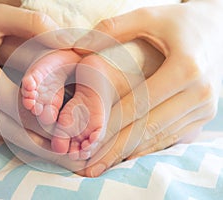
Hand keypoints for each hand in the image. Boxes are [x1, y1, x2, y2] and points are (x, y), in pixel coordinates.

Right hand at [0, 3, 59, 136]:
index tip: (69, 125)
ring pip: (6, 137)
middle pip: (15, 131)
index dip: (46, 118)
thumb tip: (65, 37)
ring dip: (33, 141)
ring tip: (58, 145)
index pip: (20, 108)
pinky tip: (36, 136)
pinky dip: (17, 136)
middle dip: (44, 139)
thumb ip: (30, 23)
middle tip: (69, 145)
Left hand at [75, 0, 222, 176]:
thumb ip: (114, 28)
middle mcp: (199, 93)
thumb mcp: (150, 17)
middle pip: (148, 128)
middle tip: (89, 164)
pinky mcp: (203, 116)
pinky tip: (126, 156)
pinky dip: (147, 148)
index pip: (139, 104)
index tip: (87, 140)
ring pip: (160, 138)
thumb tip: (79, 46)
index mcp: (185, 68)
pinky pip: (172, 138)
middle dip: (115, 148)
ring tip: (102, 165)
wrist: (219, 29)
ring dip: (129, 153)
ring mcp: (204, 108)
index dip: (111, 124)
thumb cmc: (181, 23)